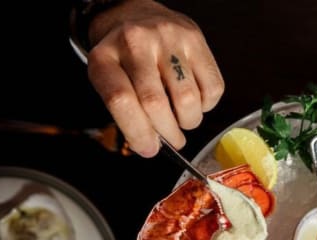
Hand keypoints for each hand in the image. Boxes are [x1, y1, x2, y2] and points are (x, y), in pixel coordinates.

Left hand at [86, 0, 223, 156]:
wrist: (137, 15)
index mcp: (104, 56)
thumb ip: (127, 113)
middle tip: (172, 139)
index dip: (137, 133)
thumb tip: (152, 146)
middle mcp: (136, 41)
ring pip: (188, 99)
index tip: (148, 149)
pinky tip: (195, 99)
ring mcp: (168, 38)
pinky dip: (206, 105)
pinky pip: (212, 89)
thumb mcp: (111, 80)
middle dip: (167, 132)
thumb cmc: (124, 57)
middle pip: (156, 104)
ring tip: (182, 119)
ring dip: (189, 121)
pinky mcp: (196, 40)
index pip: (121, 101)